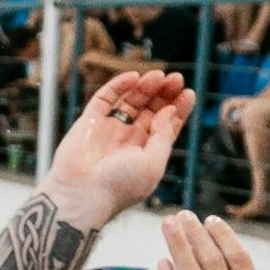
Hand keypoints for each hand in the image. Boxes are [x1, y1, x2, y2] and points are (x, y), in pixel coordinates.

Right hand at [42, 67, 194, 230]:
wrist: (81, 194)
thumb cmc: (119, 186)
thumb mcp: (153, 163)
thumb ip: (163, 135)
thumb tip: (169, 110)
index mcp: (147, 153)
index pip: (166, 126)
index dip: (178, 109)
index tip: (188, 93)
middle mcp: (130, 139)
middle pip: (151, 109)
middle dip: (164, 94)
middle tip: (176, 79)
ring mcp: (110, 129)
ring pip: (131, 100)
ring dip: (146, 86)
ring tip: (158, 75)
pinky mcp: (91, 121)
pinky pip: (106, 97)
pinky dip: (119, 85)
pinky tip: (134, 77)